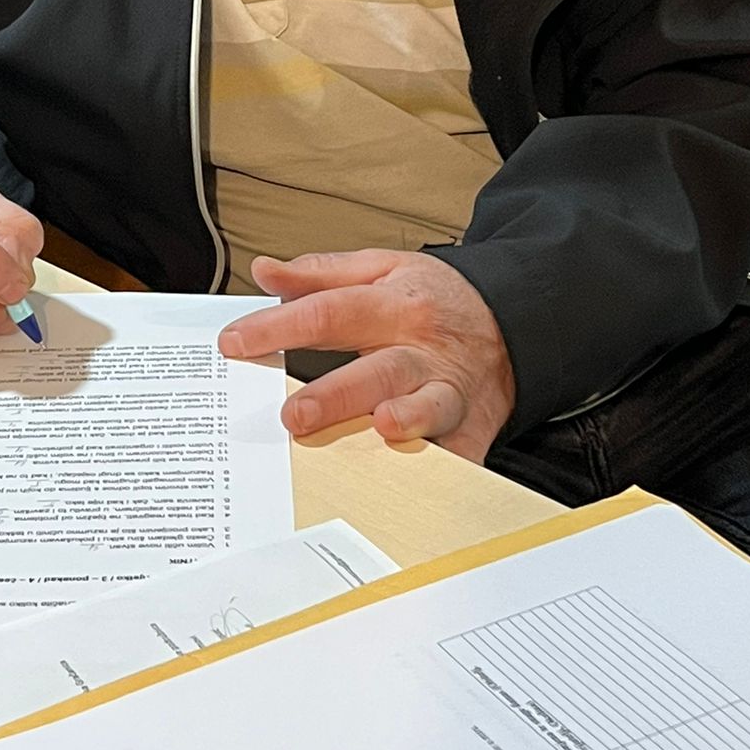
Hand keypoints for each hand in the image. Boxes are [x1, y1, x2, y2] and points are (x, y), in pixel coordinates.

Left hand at [218, 250, 515, 460]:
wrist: (514, 320)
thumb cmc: (434, 298)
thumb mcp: (382, 269)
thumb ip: (320, 273)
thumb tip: (265, 272)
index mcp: (393, 304)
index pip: (329, 311)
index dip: (279, 328)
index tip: (235, 343)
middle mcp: (421, 347)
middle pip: (377, 368)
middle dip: (336, 394)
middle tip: (293, 415)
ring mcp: (450, 388)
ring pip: (429, 405)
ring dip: (409, 418)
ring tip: (384, 427)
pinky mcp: (473, 425)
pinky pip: (461, 450)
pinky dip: (448, 466)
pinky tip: (428, 481)